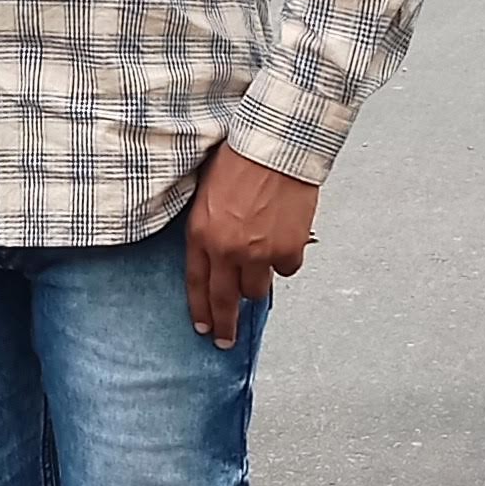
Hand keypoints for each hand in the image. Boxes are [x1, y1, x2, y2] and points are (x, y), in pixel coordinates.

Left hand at [183, 142, 318, 347]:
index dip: (200, 309)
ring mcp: (258, 253)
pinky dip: (286, 260)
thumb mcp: (207, 192)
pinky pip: (286, 269)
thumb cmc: (241, 156)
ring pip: (257, 290)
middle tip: (226, 341)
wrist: (276, 145)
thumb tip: (216, 252)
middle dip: (226, 324)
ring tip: (261, 266)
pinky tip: (285, 240)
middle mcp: (226, 249)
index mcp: (201, 233)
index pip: (196, 283)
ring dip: (258, 284)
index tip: (204, 326)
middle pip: (225, 299)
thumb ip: (209, 226)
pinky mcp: (288, 250)